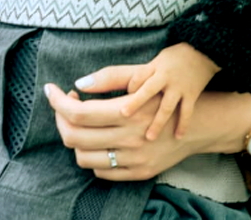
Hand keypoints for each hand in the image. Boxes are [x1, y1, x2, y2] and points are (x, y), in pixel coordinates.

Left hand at [45, 68, 250, 180]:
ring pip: (83, 158)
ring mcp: (135, 158)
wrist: (200, 122)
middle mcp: (129, 137)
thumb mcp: (141, 78)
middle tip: (62, 108)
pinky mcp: (141, 172)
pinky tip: (95, 142)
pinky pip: (102, 172)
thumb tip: (78, 84)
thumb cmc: (166, 93)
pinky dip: (91, 158)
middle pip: (75, 137)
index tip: (50, 90)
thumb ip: (110, 79)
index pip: (78, 113)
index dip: (57, 102)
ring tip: (77, 125)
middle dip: (60, 121)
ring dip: (73, 141)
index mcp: (127, 111)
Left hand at [112, 43, 218, 139]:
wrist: (201, 53)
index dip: (126, 90)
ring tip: (149, 138)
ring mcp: (179, 87)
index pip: (134, 79)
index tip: (114, 105)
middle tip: (123, 116)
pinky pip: (187, 112)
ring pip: (167, 106)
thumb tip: (85, 85)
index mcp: (151, 68)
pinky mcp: (192, 95)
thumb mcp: (148, 65)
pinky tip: (177, 137)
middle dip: (135, 103)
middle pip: (147, 90)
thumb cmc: (169, 61)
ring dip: (158, 122)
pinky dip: (183, 125)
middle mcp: (163, 77)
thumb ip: (121, 78)